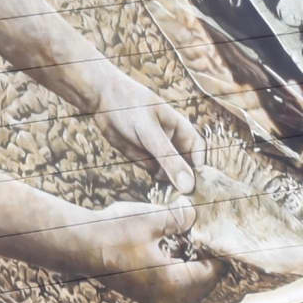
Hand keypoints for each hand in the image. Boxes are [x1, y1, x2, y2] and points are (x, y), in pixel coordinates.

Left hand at [81, 72, 204, 195]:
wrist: (102, 100)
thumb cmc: (130, 108)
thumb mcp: (150, 133)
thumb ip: (168, 158)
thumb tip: (188, 185)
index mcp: (183, 131)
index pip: (199, 155)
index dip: (200, 172)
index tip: (196, 190)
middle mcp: (174, 143)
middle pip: (187, 168)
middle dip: (186, 184)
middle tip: (183, 202)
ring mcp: (160, 152)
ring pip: (171, 175)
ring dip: (171, 187)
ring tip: (170, 202)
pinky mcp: (145, 159)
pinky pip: (156, 176)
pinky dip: (157, 186)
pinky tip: (157, 197)